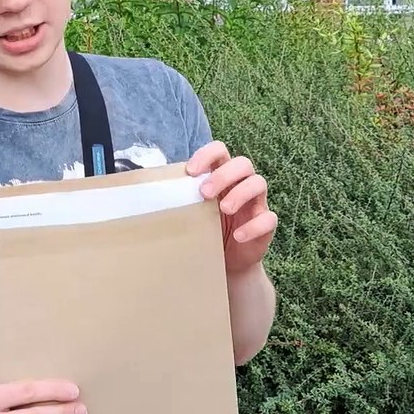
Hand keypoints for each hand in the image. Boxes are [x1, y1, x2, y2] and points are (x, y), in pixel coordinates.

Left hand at [186, 140, 277, 274]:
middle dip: (223, 175)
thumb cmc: (204, 228)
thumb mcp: (191, 210)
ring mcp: (255, 203)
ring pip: (259, 183)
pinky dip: (254, 226)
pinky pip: (269, 219)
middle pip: (243, 163)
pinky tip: (238, 236)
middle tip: (204, 193)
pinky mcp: (265, 224)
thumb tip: (145, 191)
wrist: (224, 262)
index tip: (191, 171)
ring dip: (240, 194)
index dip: (207, 155)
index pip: (220, 151)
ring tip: (223, 209)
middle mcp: (241, 184)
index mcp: (222, 175)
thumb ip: (180, 197)